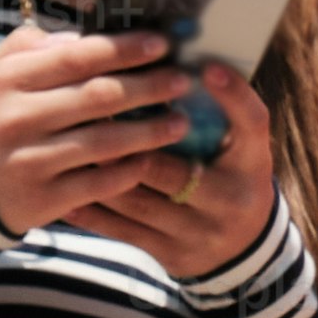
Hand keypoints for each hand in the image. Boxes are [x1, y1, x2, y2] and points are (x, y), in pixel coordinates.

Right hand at [0, 26, 194, 232]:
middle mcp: (17, 118)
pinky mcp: (42, 200)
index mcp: (7, 80)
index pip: (77, 57)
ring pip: (106, 143)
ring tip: (181, 121)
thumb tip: (77, 37)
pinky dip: (129, 171)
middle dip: (150, 86)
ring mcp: (30, 161)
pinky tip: (151, 160)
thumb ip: (27, 48)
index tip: (162, 43)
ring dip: (151, 131)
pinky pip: (99, 184)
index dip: (125, 49)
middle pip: (99, 97)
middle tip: (183, 79)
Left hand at [78, 64, 278, 280]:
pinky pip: (123, 232)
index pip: (252, 123)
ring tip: (68, 148)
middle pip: (175, 171)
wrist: (241, 251)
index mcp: (252, 164)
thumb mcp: (237, 147)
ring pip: (139, 202)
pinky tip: (64, 192)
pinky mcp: (172, 256)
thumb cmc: (229, 178)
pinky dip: (91, 211)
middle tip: (93, 114)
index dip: (233, 96)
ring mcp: (200, 234)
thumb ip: (218, 110)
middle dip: (131, 144)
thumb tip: (177, 62)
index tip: (208, 68)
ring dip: (100, 175)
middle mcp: (232, 201)